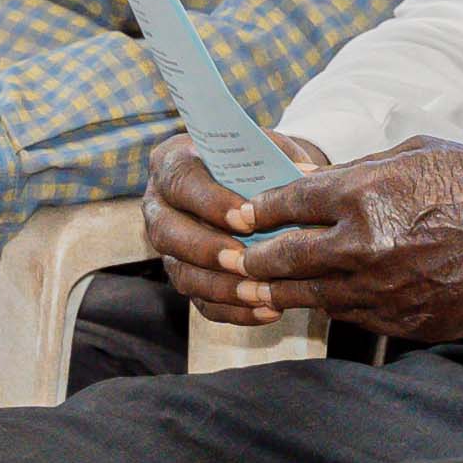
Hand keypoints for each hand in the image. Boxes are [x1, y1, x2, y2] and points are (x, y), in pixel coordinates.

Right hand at [139, 134, 289, 324]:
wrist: (254, 184)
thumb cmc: (259, 163)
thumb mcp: (266, 152)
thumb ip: (276, 160)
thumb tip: (303, 176)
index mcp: (173, 163)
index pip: (181, 182)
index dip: (210, 203)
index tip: (246, 219)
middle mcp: (159, 206)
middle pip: (167, 233)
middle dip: (206, 250)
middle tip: (244, 261)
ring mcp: (169, 246)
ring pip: (182, 273)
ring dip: (221, 288)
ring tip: (261, 293)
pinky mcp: (185, 276)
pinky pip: (201, 301)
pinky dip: (234, 311)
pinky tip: (268, 311)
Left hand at [179, 139, 462, 344]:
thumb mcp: (416, 154)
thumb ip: (358, 173)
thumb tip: (313, 184)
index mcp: (365, 194)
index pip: (285, 205)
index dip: (256, 211)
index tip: (240, 216)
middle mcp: (365, 247)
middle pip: (281, 260)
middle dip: (251, 259)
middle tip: (231, 259)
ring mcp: (384, 292)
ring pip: (309, 298)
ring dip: (279, 292)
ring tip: (257, 288)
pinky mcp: (406, 325)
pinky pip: (351, 318)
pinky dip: (332, 307)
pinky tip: (320, 300)